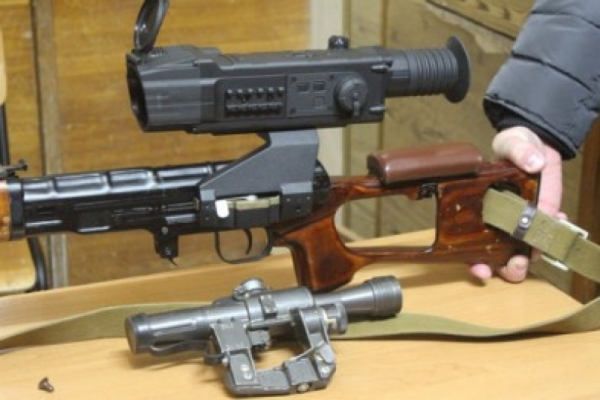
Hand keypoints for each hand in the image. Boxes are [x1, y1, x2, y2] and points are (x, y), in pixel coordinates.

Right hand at [470, 126, 563, 281]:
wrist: (538, 144)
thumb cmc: (515, 145)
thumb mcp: (513, 142)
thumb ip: (519, 150)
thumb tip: (533, 162)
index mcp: (482, 207)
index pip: (469, 242)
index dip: (473, 259)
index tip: (480, 268)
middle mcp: (499, 220)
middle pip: (496, 256)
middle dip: (504, 268)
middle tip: (513, 266)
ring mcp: (522, 221)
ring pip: (520, 252)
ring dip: (528, 259)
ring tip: (534, 253)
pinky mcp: (542, 217)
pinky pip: (546, 234)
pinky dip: (552, 236)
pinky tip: (557, 224)